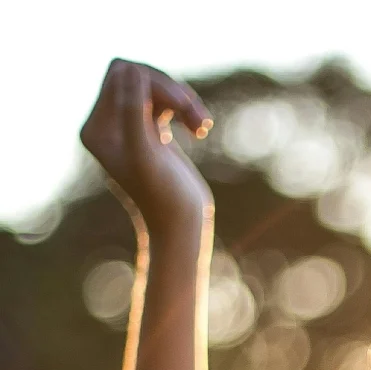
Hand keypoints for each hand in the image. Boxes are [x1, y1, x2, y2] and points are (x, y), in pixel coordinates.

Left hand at [81, 59, 213, 235]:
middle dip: (170, 90)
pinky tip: (201, 130)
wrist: (182, 228)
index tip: (182, 105)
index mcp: (97, 129)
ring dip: (183, 101)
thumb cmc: (165, 199)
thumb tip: (133, 69)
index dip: (153, 82)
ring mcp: (129, 128)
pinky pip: (165, 101)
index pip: (121, 76)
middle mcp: (108, 126)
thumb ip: (133, 111)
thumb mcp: (147, 155)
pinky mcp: (151, 133)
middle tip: (195, 115)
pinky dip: (186, 110)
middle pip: (137, 76)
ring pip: (154, 88)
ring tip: (203, 126)